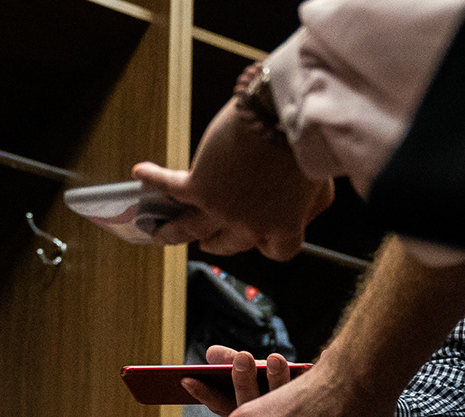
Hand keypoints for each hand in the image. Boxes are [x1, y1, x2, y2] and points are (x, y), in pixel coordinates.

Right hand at [132, 101, 333, 260]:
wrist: (284, 118)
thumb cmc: (308, 146)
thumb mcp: (323, 183)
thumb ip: (313, 203)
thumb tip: (304, 207)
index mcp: (283, 227)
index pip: (276, 251)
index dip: (267, 242)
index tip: (261, 236)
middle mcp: (249, 225)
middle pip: (229, 245)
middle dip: (217, 243)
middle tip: (208, 241)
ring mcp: (220, 208)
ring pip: (189, 229)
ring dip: (173, 232)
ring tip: (160, 231)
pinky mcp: (199, 185)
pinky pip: (170, 187)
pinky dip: (154, 180)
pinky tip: (140, 172)